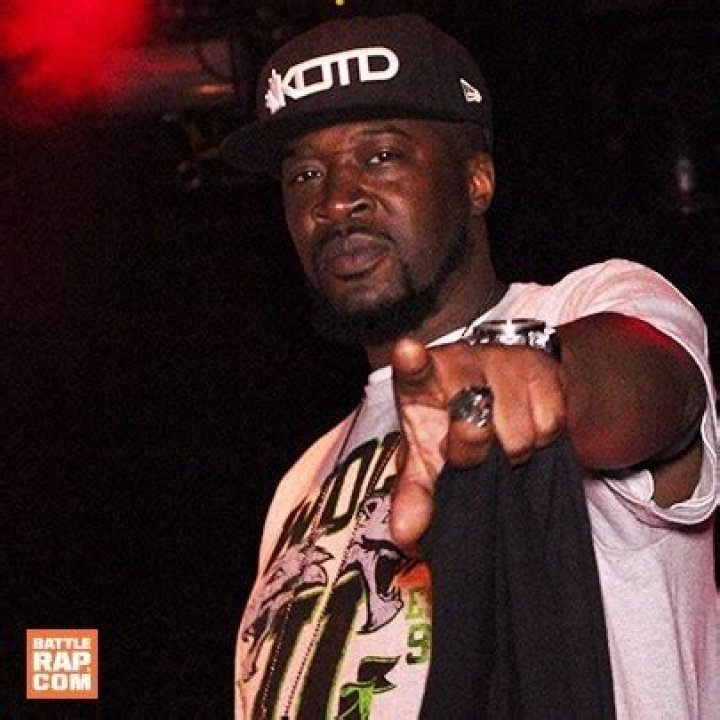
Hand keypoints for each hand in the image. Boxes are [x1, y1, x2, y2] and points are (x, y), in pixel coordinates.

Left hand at [389, 337, 566, 549]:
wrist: (507, 397)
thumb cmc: (451, 427)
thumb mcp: (427, 460)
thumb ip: (414, 495)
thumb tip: (404, 533)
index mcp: (420, 383)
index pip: (414, 370)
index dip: (411, 362)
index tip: (406, 351)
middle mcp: (459, 362)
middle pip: (472, 418)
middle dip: (474, 447)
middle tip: (472, 452)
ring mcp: (502, 360)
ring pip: (517, 431)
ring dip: (512, 450)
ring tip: (499, 440)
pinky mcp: (542, 366)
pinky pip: (550, 423)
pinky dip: (542, 438)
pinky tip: (526, 425)